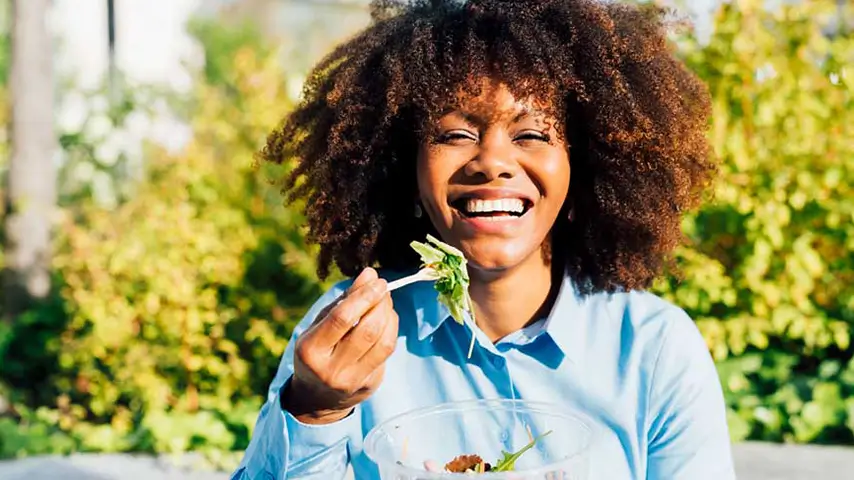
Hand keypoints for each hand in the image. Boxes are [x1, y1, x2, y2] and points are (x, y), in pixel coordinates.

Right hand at [282, 267, 398, 423]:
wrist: (317, 399)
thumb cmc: (317, 352)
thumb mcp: (318, 327)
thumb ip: (342, 302)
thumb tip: (369, 275)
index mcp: (311, 351)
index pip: (342, 318)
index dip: (363, 296)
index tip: (376, 280)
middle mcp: (332, 369)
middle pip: (367, 330)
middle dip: (380, 303)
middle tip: (383, 287)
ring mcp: (353, 380)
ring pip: (383, 342)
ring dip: (389, 315)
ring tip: (385, 301)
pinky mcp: (370, 384)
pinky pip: (387, 352)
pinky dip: (391, 330)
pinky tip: (386, 320)